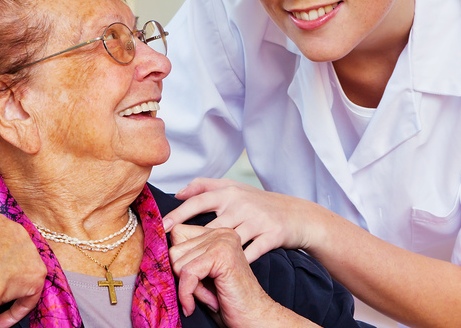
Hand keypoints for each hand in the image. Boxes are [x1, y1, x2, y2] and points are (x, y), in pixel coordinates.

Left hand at [161, 178, 324, 262]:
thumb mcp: (234, 189)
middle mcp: (242, 204)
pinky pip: (251, 253)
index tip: (163, 227)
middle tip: (174, 255)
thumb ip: (205, 187)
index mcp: (230, 192)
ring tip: (197, 269)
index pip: (199, 200)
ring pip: (228, 241)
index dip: (179, 213)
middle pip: (211, 225)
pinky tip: (226, 273)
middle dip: (193, 241)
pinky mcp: (272, 235)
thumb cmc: (260, 203)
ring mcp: (258, 219)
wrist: (297, 215)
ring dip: (213, 257)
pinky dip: (238, 263)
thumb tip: (178, 192)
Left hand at [169, 224, 312, 327]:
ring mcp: (223, 241)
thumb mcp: (203, 273)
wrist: (255, 317)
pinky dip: (187, 294)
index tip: (193, 279)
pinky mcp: (222, 256)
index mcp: (218, 233)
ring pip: (178, 262)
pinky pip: (186, 273)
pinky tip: (204, 302)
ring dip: (189, 286)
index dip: (179, 261)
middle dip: (184, 276)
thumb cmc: (229, 300)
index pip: (177, 233)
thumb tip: (158, 250)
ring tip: (211, 293)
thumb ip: (187, 257)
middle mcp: (222, 232)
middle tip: (206, 290)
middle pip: (175, 249)